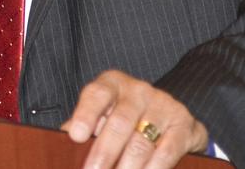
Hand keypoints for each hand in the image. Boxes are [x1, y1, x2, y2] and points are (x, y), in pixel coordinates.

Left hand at [62, 70, 209, 168]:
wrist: (170, 113)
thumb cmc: (124, 116)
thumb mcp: (103, 114)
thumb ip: (84, 125)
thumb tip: (60, 143)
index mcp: (113, 84)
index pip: (97, 94)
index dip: (86, 114)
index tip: (76, 136)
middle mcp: (139, 91)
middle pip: (119, 123)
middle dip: (104, 153)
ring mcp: (163, 105)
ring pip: (142, 142)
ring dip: (128, 168)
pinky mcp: (184, 124)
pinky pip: (166, 152)